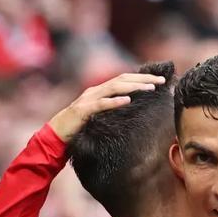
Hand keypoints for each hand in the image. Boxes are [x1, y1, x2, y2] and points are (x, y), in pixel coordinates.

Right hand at [48, 72, 165, 141]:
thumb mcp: (99, 120)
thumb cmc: (78, 131)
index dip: (141, 79)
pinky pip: (101, 104)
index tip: (159, 81)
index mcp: (99, 92)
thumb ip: (111, 112)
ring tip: (150, 88)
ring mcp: (88, 100)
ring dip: (133, 87)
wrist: (55, 138)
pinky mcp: (83, 111)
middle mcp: (94, 91)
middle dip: (143, 79)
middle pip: (122, 79)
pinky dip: (114, 101)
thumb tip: (129, 111)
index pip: (123, 80)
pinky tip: (128, 100)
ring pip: (114, 88)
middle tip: (162, 81)